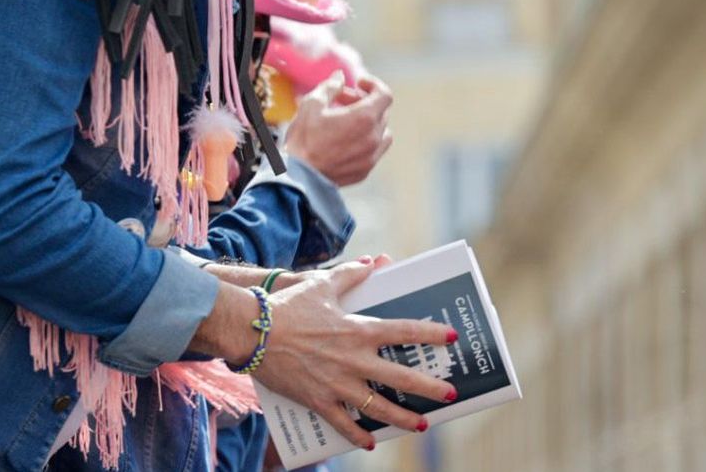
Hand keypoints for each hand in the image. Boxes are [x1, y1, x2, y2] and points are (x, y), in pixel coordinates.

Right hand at [252, 256, 456, 449]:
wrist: (252, 332)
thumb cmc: (288, 306)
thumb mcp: (322, 284)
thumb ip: (351, 274)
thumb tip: (373, 262)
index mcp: (359, 330)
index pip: (405, 331)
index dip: (431, 334)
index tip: (452, 338)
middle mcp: (354, 359)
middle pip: (401, 378)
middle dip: (430, 389)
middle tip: (451, 395)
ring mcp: (337, 383)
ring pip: (378, 408)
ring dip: (403, 419)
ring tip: (422, 425)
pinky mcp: (318, 400)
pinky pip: (343, 423)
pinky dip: (358, 436)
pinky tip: (370, 443)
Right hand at [284, 73, 392, 187]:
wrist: (297, 177)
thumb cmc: (303, 139)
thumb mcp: (312, 104)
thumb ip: (331, 86)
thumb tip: (340, 77)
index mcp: (364, 118)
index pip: (385, 95)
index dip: (374, 85)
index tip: (359, 82)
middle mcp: (374, 137)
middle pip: (381, 112)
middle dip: (364, 101)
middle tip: (342, 100)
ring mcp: (372, 156)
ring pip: (382, 132)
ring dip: (370, 122)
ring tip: (348, 121)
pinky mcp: (366, 170)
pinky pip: (374, 150)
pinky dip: (366, 140)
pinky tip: (346, 140)